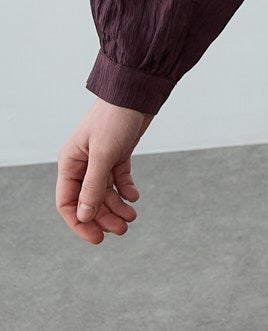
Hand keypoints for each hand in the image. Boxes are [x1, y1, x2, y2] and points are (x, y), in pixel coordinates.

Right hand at [57, 98, 153, 244]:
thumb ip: (93, 186)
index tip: (96, 238)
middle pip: (88, 200)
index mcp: (70, 162)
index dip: (79, 222)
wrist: (137, 91)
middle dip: (103, 217)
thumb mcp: (103, 154)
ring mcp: (101, 159)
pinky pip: (119, 179)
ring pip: (105, 192)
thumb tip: (84, 216)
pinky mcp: (118, 153)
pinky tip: (134, 197)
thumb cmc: (115, 117)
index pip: (67, 202)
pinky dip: (126, 190)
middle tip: (122, 229)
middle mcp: (83, 163)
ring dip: (117, 206)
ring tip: (132, 217)